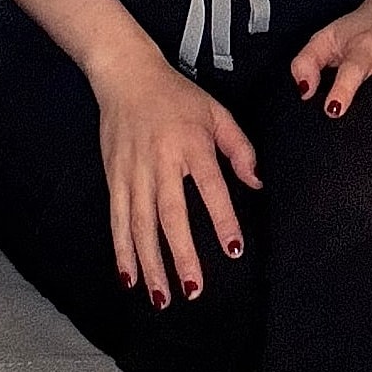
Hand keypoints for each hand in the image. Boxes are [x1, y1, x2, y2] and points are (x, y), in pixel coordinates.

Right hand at [90, 42, 259, 309]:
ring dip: (150, 263)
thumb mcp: (216, 112)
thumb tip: (257, 183)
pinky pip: (117, 219)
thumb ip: (239, 148)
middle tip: (194, 289)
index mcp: (191, 144)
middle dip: (181, 254)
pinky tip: (129, 278)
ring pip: (141, 224)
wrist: (125, 74)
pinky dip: (122, 250)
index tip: (234, 249)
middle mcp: (161, 161)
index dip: (222, 218)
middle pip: (170, 214)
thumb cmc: (177, 95)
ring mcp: (133, 171)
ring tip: (162, 297)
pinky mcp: (113, 177)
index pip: (210, 187)